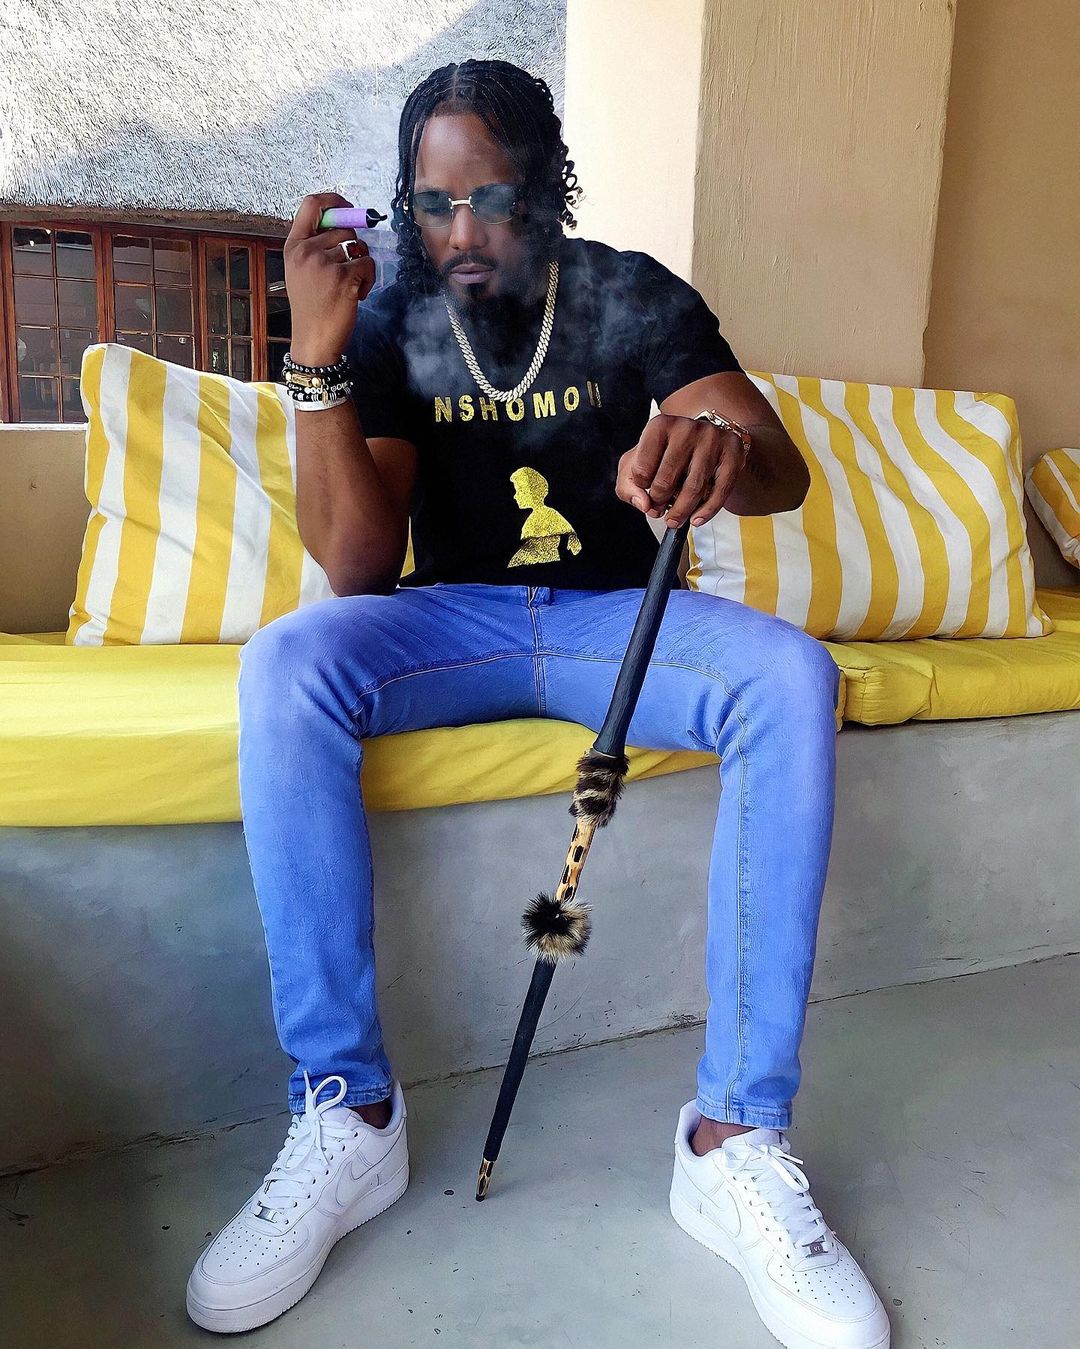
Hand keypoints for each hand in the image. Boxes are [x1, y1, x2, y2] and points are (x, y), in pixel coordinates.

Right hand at [284, 192, 377, 365]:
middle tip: (346, 270)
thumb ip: (314, 244)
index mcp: (293, 246)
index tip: (347, 206)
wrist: (314, 339)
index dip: (334, 200)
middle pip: (343, 228)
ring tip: (348, 287)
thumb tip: (343, 220)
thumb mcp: (301, 271)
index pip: (311, 204)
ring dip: (360, 266)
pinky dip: (368, 280)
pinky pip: (368, 264)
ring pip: (358, 247)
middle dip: (353, 246)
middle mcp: (306, 251)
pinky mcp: (344, 277)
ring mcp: (324, 263)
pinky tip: (355, 295)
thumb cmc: (312, 307)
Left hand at [616, 413, 749, 527]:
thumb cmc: (666, 454)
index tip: (646, 489)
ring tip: (675, 519)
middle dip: (660, 502)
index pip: (641, 469)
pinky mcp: (732, 453)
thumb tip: (644, 504)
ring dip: (681, 511)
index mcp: (659, 426)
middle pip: (666, 481)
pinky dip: (707, 511)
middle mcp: (686, 428)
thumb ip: (628, 486)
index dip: (641, 487)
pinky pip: (720, 491)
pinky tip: (696, 519)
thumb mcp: (637, 464)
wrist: (703, 439)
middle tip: (661, 508)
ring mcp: (712, 439)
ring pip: (693, 489)